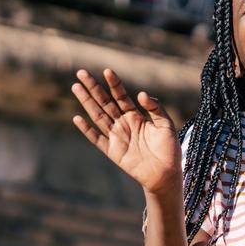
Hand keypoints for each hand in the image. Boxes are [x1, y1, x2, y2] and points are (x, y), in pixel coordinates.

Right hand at [71, 68, 181, 205]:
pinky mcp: (112, 151)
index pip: (121, 96)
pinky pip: (97, 139)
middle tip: (81, 72)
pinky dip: (87, 130)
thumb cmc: (168, 149)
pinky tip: (77, 118)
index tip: (107, 71)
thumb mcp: (166, 125)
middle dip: (93, 87)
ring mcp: (116, 136)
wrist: (166, 174)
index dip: (114, 84)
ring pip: (98, 116)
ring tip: (76, 87)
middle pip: (105, 102)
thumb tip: (141, 94)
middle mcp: (123, 124)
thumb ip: (156, 109)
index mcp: (135, 116)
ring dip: (86, 102)